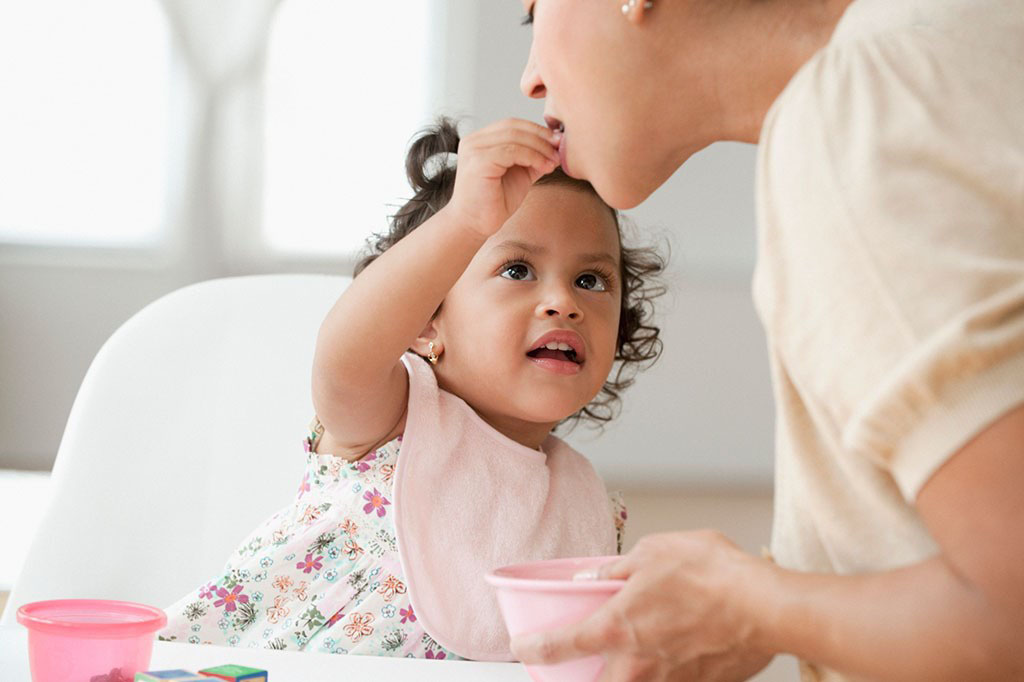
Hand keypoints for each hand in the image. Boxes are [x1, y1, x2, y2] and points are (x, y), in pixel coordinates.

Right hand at [445, 118, 560, 237]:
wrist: (473, 225)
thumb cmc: (493, 202)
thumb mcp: (519, 174)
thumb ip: (532, 158)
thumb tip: (555, 146)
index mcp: (480, 141)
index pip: (512, 124)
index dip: (537, 129)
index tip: (557, 141)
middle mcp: (474, 141)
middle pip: (513, 126)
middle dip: (541, 136)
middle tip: (559, 148)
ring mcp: (474, 150)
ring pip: (514, 137)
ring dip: (539, 147)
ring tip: (554, 161)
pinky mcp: (479, 162)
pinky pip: (511, 151)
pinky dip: (532, 157)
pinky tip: (544, 167)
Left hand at [510, 530, 775, 681]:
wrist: (767, 607)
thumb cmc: (712, 574)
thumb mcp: (654, 552)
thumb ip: (618, 568)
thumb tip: (597, 575)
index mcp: (615, 628)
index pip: (554, 647)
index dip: (529, 650)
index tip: (522, 648)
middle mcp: (635, 665)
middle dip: (581, 676)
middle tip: (581, 659)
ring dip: (628, 673)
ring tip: (641, 644)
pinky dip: (665, 671)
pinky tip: (677, 648)